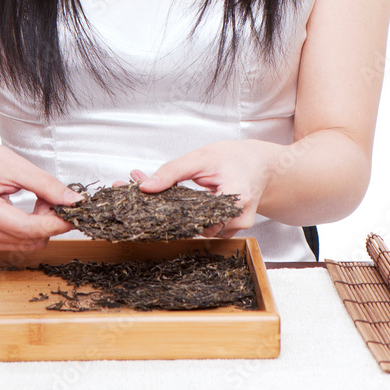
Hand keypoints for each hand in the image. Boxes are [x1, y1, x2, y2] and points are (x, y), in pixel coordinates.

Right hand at [0, 139, 84, 250]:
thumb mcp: (15, 164)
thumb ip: (45, 184)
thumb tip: (73, 201)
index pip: (26, 228)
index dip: (55, 223)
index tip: (74, 213)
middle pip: (26, 238)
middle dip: (48, 222)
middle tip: (53, 197)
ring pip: (23, 244)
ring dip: (39, 226)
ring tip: (37, 200)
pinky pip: (14, 243)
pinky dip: (28, 230)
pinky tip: (26, 211)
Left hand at [113, 140, 274, 236]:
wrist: (262, 167)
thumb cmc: (236, 158)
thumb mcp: (202, 157)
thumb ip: (173, 171)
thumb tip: (145, 186)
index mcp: (233, 201)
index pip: (191, 216)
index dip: (161, 212)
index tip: (136, 204)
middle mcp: (235, 222)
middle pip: (188, 225)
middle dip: (156, 211)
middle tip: (127, 193)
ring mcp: (232, 231)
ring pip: (191, 227)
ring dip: (166, 213)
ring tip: (138, 192)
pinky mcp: (224, 232)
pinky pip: (198, 226)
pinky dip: (179, 214)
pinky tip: (160, 201)